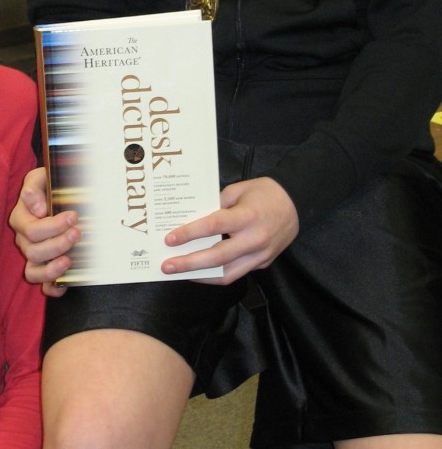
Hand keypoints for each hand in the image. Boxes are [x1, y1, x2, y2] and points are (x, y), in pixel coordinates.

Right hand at [9, 167, 80, 296]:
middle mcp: (24, 240)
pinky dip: (53, 288)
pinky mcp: (44, 269)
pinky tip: (66, 282)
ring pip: (33, 272)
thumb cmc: (47, 186)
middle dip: (58, 244)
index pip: (32, 230)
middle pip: (34, 251)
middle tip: (78, 232)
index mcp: (21, 218)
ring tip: (70, 259)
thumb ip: (34, 188)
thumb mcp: (39, 178)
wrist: (57, 192)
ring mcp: (32, 256)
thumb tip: (38, 209)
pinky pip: (42, 286)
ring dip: (53, 268)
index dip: (53, 226)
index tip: (73, 216)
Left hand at [161, 177, 298, 283]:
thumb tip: (194, 218)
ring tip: (181, 273)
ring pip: (227, 275)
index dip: (189, 233)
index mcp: (247, 217)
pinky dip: (217, 274)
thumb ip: (217, 204)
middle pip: (217, 258)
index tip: (170, 239)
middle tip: (167, 266)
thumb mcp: (239, 189)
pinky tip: (201, 270)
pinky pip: (237, 273)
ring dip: (201, 276)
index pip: (213, 227)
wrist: (297, 204)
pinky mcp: (263, 263)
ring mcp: (260, 256)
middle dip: (189, 264)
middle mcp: (254, 240)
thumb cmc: (265, 192)